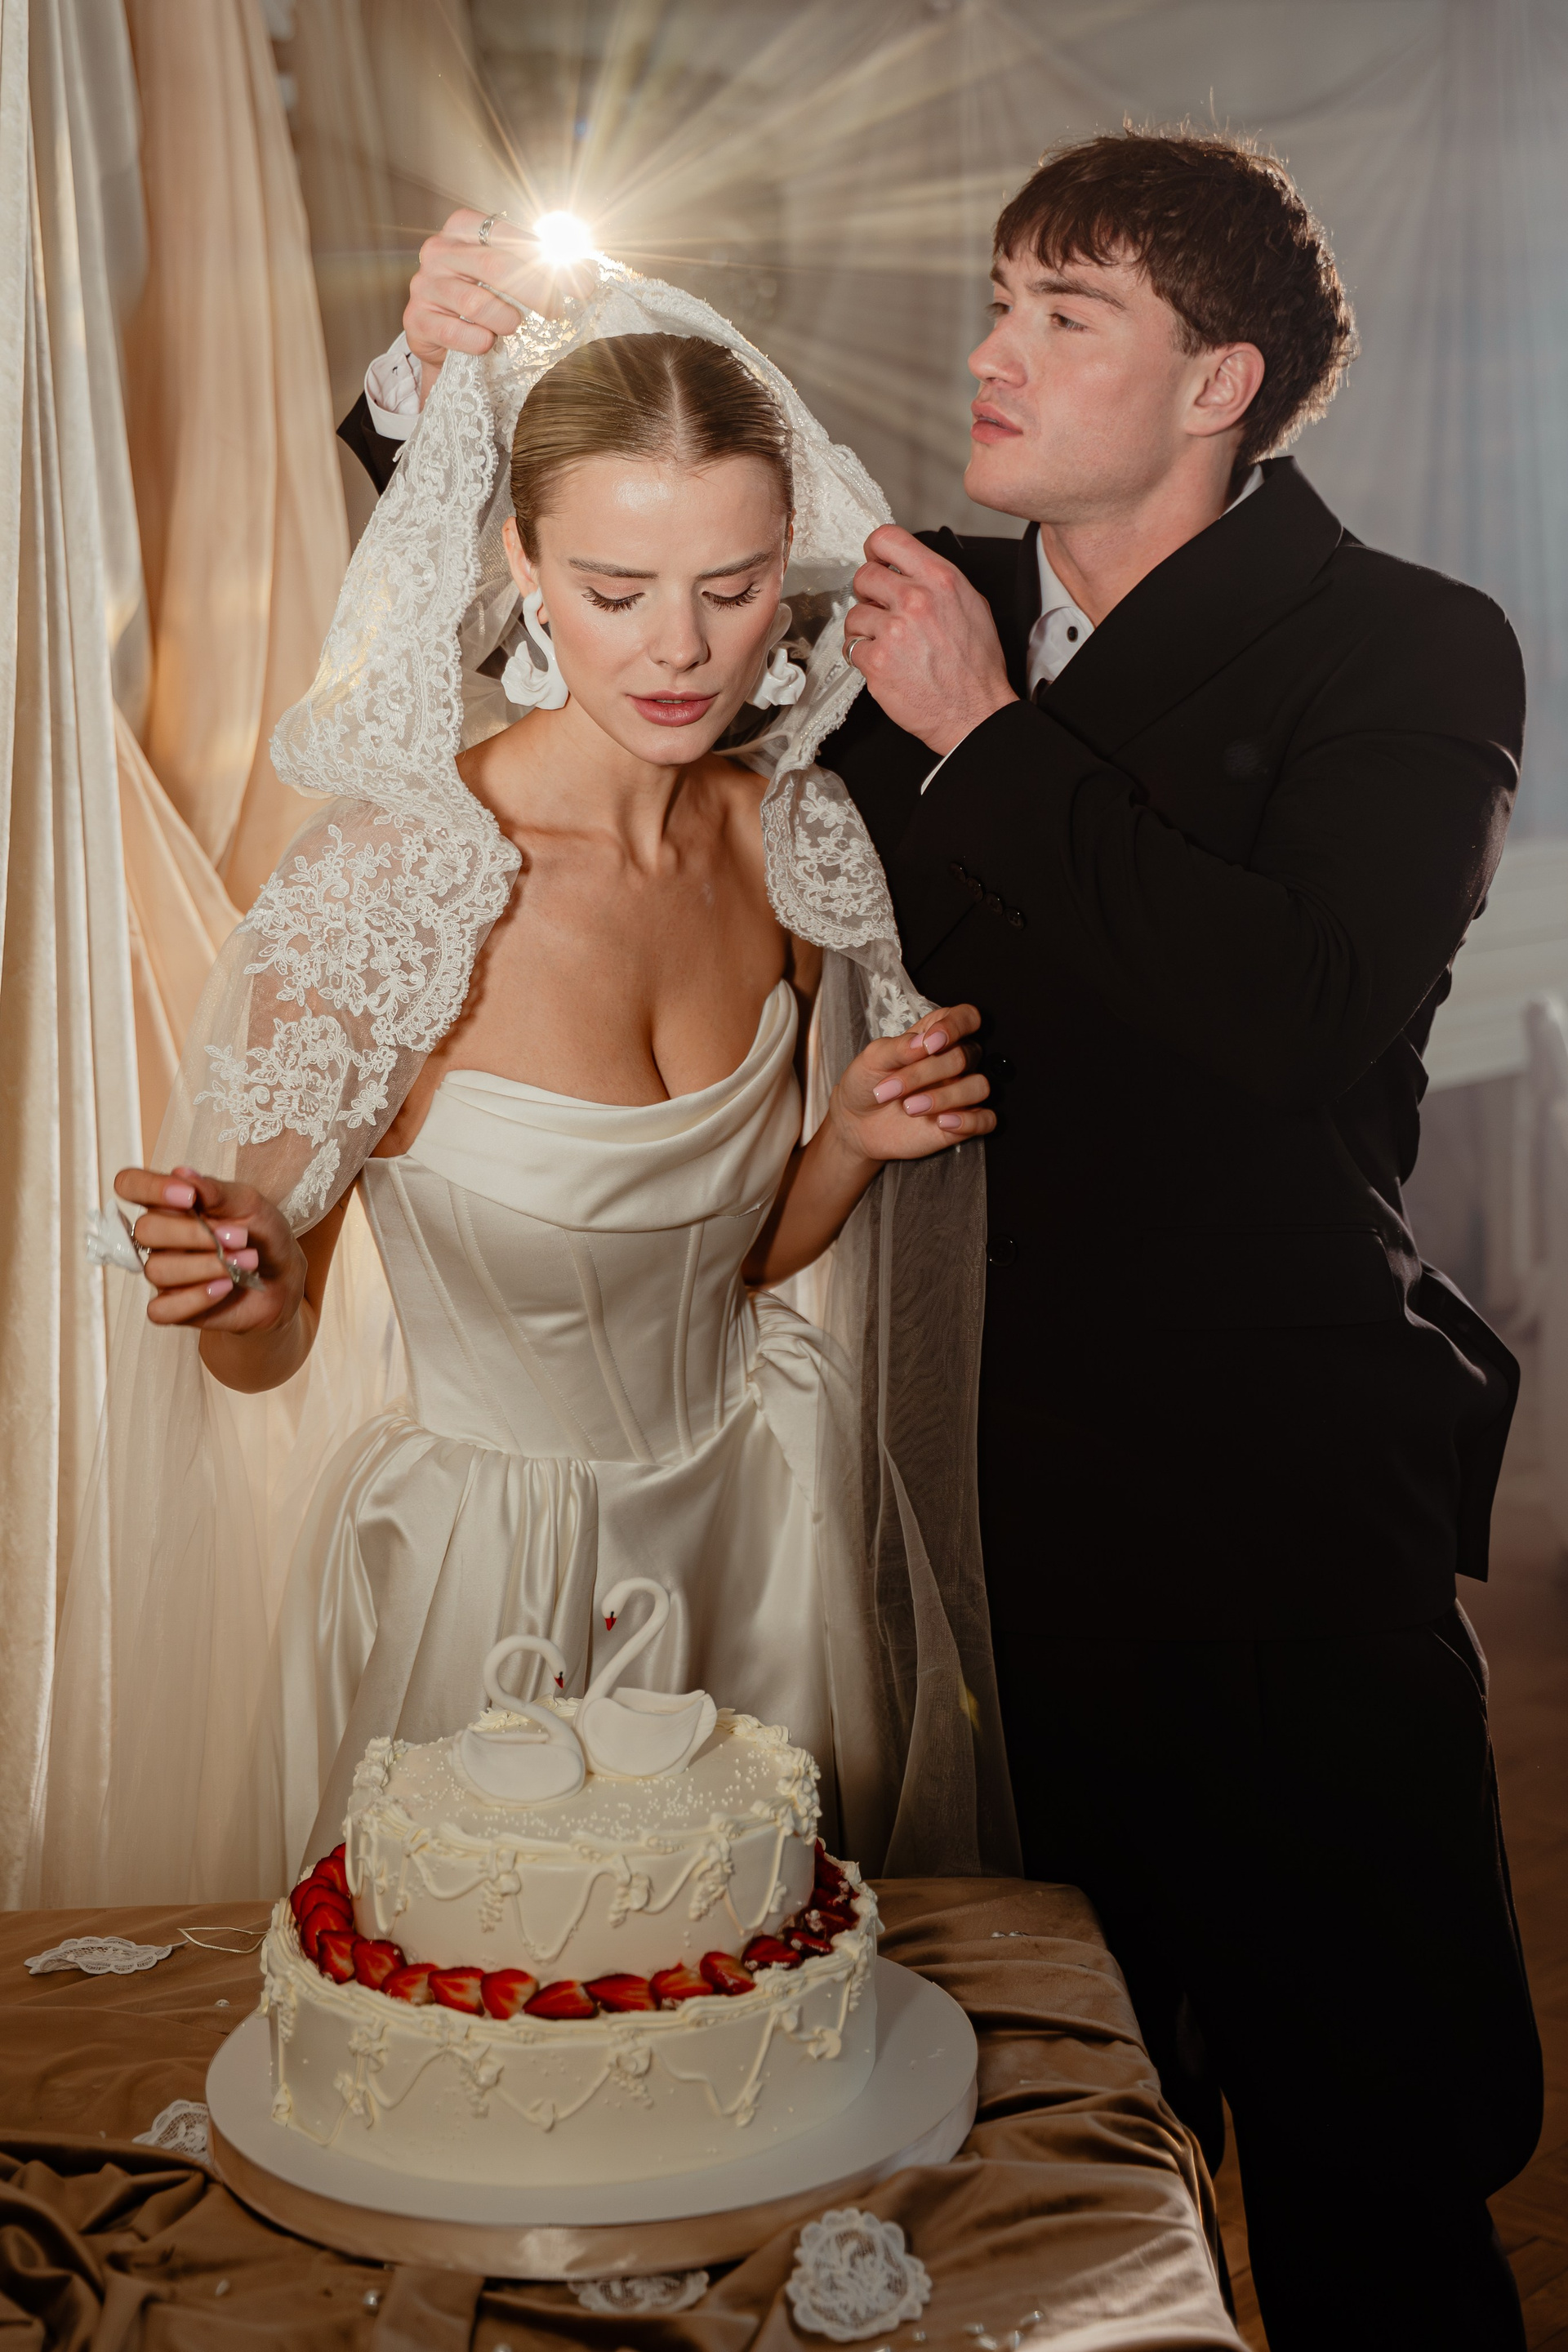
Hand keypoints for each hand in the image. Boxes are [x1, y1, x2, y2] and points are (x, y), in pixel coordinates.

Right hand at [114, 1164, 304, 1333]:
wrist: (285, 1278)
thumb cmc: (262, 1235)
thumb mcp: (250, 1204)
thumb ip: (216, 1191)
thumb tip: (183, 1173)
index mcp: (171, 1204)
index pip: (131, 1185)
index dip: (150, 1188)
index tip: (190, 1196)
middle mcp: (160, 1238)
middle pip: (144, 1230)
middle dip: (193, 1234)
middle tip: (238, 1237)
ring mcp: (164, 1273)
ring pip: (157, 1270)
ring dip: (207, 1266)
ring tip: (246, 1262)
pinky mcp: (173, 1306)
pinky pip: (160, 1309)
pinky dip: (195, 1298)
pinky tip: (224, 1287)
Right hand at [404, 209, 598, 396]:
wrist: (446, 343)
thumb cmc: (484, 302)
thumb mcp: (511, 277)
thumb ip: (542, 266)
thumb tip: (587, 272)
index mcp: (464, 228)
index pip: (510, 236)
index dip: (550, 260)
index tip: (584, 287)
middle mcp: (440, 249)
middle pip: (496, 265)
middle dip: (536, 291)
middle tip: (557, 313)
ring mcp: (425, 284)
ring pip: (475, 300)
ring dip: (504, 319)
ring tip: (514, 328)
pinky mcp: (416, 319)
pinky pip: (452, 330)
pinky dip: (476, 340)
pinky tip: (487, 344)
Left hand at [829, 1004, 993, 1164]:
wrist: (858, 1124)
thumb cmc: (867, 1084)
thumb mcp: (872, 1059)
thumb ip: (898, 1047)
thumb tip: (923, 1041)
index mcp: (936, 1036)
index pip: (966, 1017)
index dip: (956, 1026)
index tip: (930, 1043)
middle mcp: (954, 1062)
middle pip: (965, 1056)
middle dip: (925, 1073)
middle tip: (890, 1089)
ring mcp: (961, 1092)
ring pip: (979, 1086)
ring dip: (945, 1098)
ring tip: (909, 1108)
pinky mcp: (963, 1121)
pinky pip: (987, 1119)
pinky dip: (969, 1121)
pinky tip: (942, 1123)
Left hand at [844, 526, 1017, 755]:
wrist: (974, 712)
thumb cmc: (976, 666)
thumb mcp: (972, 605)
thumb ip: (937, 582)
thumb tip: (909, 569)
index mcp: (940, 579)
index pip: (888, 539)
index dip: (875, 550)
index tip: (875, 561)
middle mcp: (915, 599)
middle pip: (864, 576)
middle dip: (869, 595)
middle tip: (881, 611)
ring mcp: (893, 630)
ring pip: (854, 615)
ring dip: (865, 630)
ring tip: (886, 645)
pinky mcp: (877, 661)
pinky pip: (852, 648)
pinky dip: (863, 658)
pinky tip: (885, 665)